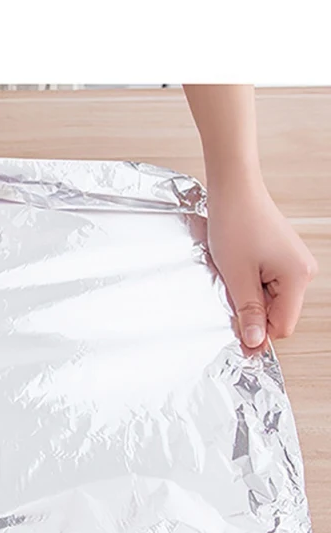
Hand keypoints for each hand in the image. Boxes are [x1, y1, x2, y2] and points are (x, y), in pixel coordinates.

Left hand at [206, 179, 317, 350]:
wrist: (234, 190)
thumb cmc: (235, 225)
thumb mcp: (236, 276)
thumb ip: (247, 312)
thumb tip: (254, 342)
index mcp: (298, 277)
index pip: (282, 326)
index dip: (258, 333)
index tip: (234, 332)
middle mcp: (303, 271)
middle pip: (278, 314)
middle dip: (252, 312)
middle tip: (229, 293)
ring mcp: (295, 264)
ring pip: (272, 300)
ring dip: (250, 297)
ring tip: (233, 276)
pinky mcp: (284, 257)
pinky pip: (269, 284)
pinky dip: (252, 284)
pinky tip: (238, 269)